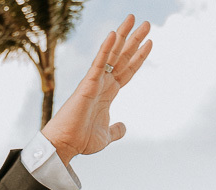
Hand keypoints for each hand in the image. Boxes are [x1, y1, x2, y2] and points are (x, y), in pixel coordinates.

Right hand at [41, 15, 152, 164]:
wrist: (66, 144)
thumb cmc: (81, 139)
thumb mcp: (107, 136)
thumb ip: (116, 130)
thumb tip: (124, 126)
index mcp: (109, 92)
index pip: (128, 70)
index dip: (139, 56)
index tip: (150, 43)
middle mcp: (103, 83)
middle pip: (122, 57)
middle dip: (134, 40)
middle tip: (146, 23)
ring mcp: (95, 81)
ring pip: (112, 54)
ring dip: (123, 36)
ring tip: (134, 19)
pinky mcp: (88, 84)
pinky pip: (99, 63)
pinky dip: (106, 48)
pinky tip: (114, 34)